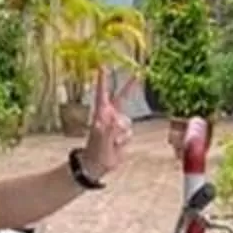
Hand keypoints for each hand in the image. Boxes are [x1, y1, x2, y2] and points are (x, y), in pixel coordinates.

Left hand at [79, 71, 132, 185]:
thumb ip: (108, 131)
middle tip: (137, 74)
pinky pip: (130, 132)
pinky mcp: (122, 133)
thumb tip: (113, 119)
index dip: (103, 80)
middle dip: (129, 88)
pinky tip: (117, 146)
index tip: (103, 66)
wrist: (96, 166)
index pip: (102, 94)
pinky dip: (125, 139)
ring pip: (128, 121)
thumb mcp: (100, 143)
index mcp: (100, 115)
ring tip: (112, 143)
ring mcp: (116, 125)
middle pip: (121, 99)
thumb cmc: (94, 154)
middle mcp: (109, 116)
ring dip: (122, 132)